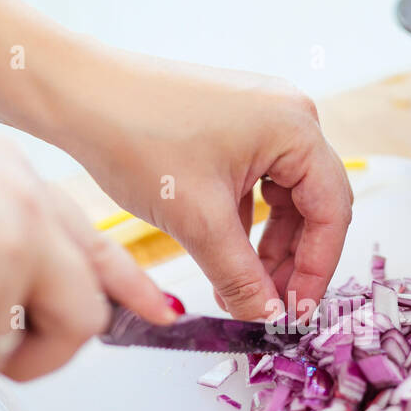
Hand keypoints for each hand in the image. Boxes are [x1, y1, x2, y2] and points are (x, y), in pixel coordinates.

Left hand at [49, 44, 353, 320]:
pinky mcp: (233, 125)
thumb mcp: (198, 221)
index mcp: (296, 128)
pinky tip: (223, 257)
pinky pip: (257, 183)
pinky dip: (245, 224)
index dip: (317, 270)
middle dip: (292, 261)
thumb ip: (241, 276)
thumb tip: (268, 316)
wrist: (78, 94)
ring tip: (241, 289)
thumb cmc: (136, 136)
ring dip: (266, 247)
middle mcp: (288, 115)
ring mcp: (261, 117)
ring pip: (284, 199)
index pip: (331, 212)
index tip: (297, 312)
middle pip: (312, 206)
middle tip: (271, 307)